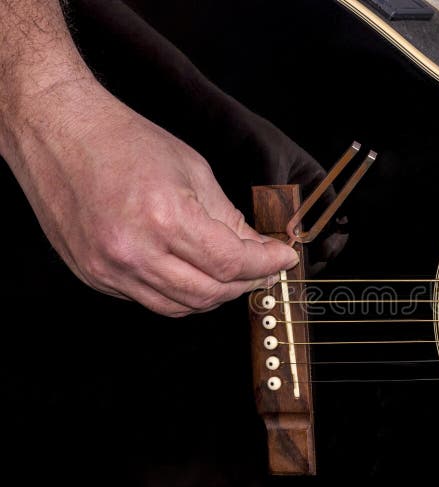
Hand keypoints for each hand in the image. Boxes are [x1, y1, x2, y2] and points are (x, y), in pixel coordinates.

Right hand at [3, 78, 298, 316]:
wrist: (59, 132)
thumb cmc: (124, 140)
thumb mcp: (194, 170)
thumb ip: (228, 219)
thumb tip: (258, 250)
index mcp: (164, 217)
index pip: (231, 262)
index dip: (266, 264)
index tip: (284, 258)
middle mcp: (134, 251)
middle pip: (209, 293)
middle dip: (245, 284)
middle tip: (262, 269)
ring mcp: (109, 268)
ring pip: (180, 307)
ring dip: (214, 294)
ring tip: (231, 274)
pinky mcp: (94, 276)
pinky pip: (149, 300)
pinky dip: (178, 292)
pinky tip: (190, 272)